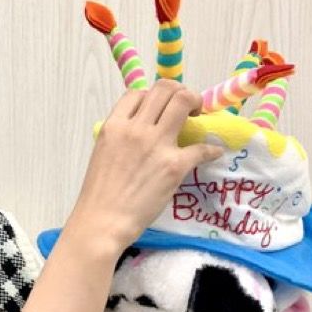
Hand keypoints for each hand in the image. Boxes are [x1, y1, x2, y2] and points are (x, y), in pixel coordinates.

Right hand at [67, 80, 223, 255]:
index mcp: (114, 126)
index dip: (152, 97)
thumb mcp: (102, 153)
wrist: (102, 222)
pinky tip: (213, 153)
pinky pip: (201, 147)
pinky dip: (211, 149)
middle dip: (179, 92)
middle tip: (186, 108)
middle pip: (165, 89)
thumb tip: (139, 133)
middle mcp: (136, 128)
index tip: (159, 109)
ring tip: (199, 117)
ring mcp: (156, 145)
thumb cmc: (98, 195)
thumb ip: (120, 137)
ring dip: (196, 104)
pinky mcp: (174, 165)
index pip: (137, 93)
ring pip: (184, 101)